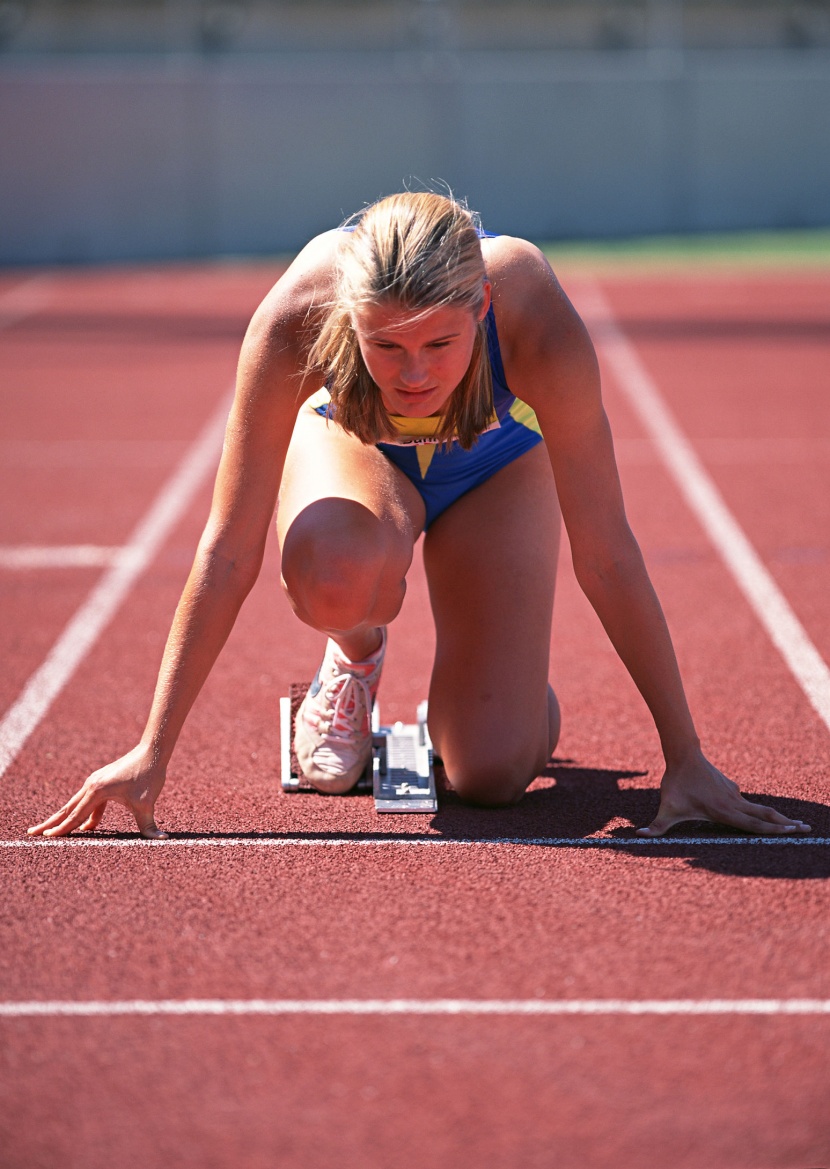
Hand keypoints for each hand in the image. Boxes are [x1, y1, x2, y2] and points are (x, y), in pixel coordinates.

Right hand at [28, 744, 167, 838]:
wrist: (152, 751)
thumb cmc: (149, 775)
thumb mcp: (147, 803)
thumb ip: (149, 826)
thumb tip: (162, 840)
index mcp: (98, 791)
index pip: (76, 815)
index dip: (63, 829)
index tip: (47, 837)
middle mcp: (91, 785)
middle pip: (67, 808)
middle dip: (51, 823)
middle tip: (33, 832)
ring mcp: (95, 782)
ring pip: (75, 804)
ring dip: (64, 818)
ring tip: (50, 830)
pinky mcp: (102, 782)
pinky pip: (88, 801)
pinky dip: (84, 813)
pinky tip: (88, 826)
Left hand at [637, 748, 810, 836]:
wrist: (684, 755)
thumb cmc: (676, 784)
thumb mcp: (666, 808)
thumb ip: (656, 826)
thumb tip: (638, 837)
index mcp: (724, 810)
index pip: (753, 824)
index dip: (773, 830)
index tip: (793, 832)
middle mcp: (734, 802)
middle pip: (765, 815)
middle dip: (786, 824)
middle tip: (807, 828)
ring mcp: (735, 794)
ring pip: (760, 808)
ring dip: (777, 817)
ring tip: (794, 824)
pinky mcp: (731, 789)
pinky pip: (747, 803)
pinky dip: (759, 811)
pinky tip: (763, 816)